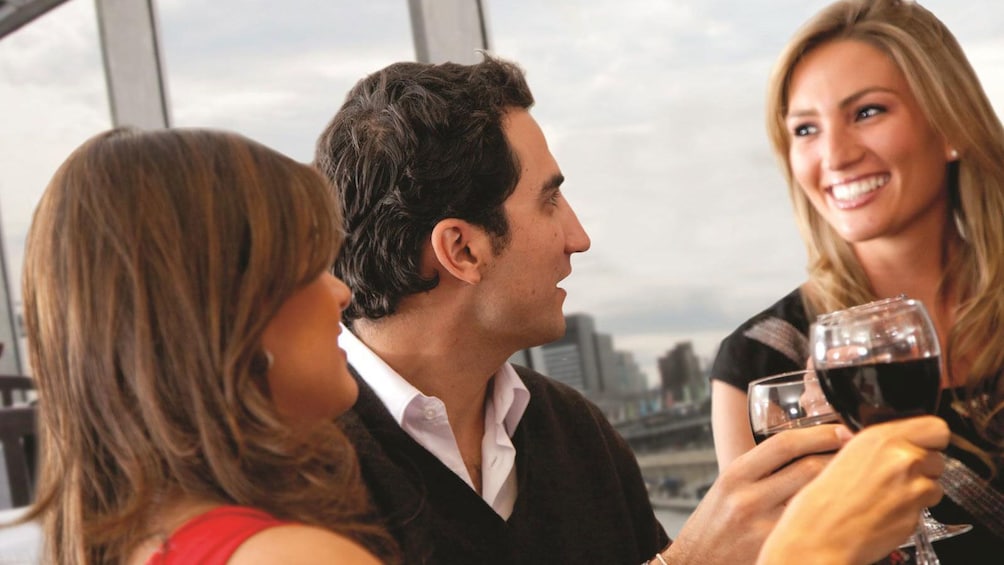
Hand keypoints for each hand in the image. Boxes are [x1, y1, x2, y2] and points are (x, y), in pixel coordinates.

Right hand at [660, 424, 844, 564]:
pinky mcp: (775, 550)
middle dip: (840, 458)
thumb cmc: (713, 525)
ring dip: (842, 487)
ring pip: (816, 499)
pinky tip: (843, 515)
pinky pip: (813, 529)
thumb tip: (806, 450)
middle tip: (860, 453)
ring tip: (858, 481)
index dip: (819, 434)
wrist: (696, 563)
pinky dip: (832, 519)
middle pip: (808, 469)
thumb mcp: (728, 487)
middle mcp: (749, 499)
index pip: (784, 444)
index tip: (840, 429)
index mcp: (735, 475)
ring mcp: (764, 528)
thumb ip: (760, 469)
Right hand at [757, 416, 948, 564]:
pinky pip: (925, 508)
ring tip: (887, 496)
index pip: (935, 426)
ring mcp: (912, 488)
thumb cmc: (822, 501)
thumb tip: (898, 440)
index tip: (919, 444)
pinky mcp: (916, 515)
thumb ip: (878, 445)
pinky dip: (910, 510)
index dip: (929, 437)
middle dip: (924, 465)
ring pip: (936, 483)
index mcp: (879, 437)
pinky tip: (886, 511)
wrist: (818, 536)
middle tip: (898, 475)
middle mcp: (900, 458)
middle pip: (939, 456)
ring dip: (919, 489)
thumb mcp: (845, 456)